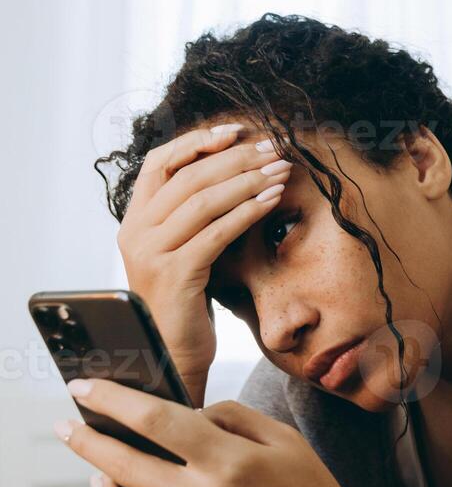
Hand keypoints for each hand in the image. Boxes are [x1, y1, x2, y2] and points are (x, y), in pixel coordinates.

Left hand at [56, 377, 372, 486]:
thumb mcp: (284, 441)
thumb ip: (232, 418)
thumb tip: (186, 415)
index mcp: (230, 461)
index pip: (153, 420)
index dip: (111, 400)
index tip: (83, 388)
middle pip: (123, 465)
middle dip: (86, 441)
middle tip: (66, 427)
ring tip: (99, 476)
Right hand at [115, 124, 292, 405]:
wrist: (171, 356)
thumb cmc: (187, 304)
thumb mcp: (186, 252)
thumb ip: (195, 218)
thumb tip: (235, 175)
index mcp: (135, 221)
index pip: (159, 162)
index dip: (197, 140)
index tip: (237, 130)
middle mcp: (136, 232)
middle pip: (188, 176)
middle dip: (236, 158)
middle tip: (274, 147)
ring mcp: (151, 253)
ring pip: (202, 200)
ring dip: (247, 181)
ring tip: (281, 170)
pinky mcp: (174, 275)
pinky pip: (216, 233)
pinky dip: (247, 212)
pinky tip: (273, 201)